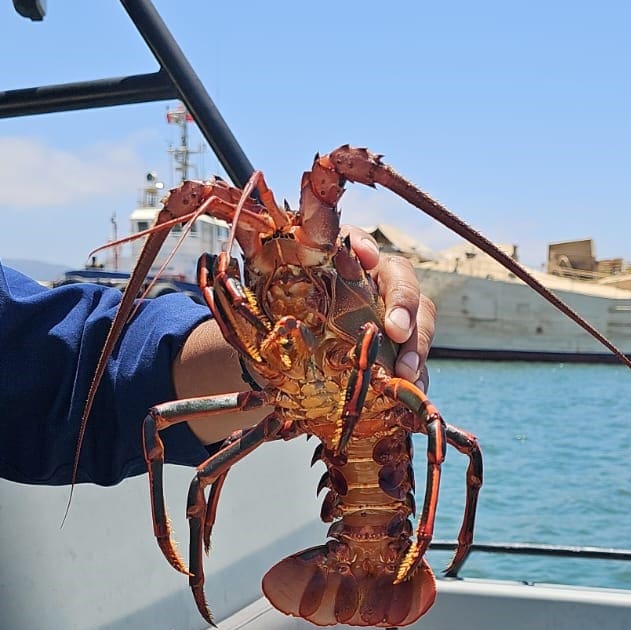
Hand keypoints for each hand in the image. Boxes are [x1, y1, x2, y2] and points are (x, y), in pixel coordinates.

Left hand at [173, 228, 435, 443]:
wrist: (286, 368)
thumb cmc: (276, 324)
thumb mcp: (258, 300)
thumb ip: (246, 273)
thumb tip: (211, 242)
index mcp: (338, 262)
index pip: (359, 242)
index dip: (365, 247)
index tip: (362, 256)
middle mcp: (371, 283)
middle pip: (401, 278)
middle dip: (403, 302)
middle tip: (395, 331)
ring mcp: (391, 317)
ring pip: (419, 316)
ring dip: (417, 343)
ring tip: (406, 373)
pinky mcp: (400, 350)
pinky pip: (417, 356)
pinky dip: (417, 373)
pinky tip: (410, 387)